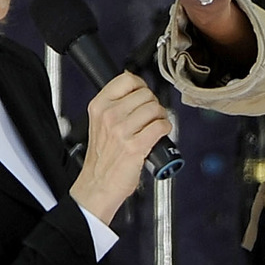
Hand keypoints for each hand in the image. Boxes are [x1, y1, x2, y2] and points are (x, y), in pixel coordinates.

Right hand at [69, 72, 171, 223]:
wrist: (98, 185)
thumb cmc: (102, 157)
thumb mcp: (100, 123)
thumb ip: (115, 104)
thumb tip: (138, 87)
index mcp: (99, 106)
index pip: (127, 79)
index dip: (141, 86)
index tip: (143, 96)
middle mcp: (109, 116)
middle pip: (145, 94)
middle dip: (153, 104)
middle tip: (150, 117)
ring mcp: (121, 131)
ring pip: (155, 109)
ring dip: (161, 117)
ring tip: (154, 127)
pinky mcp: (135, 146)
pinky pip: (160, 126)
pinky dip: (166, 129)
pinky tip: (159, 135)